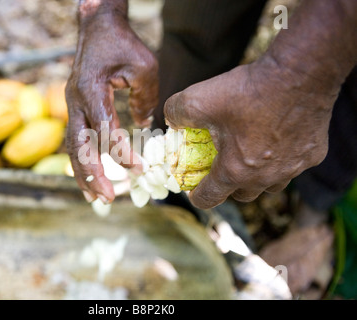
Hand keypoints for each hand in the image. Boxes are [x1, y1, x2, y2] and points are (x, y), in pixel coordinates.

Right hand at [65, 3, 157, 203]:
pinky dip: (82, 160)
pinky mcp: (75, 108)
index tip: (139, 169)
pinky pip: (76, 140)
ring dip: (83, 173)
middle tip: (106, 199)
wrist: (97, 27)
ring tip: (95, 198)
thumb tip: (144, 127)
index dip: (121, 152)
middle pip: (79, 146)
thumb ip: (145, 99)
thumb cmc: (122, 44)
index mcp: (91, 90)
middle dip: (92, 174)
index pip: (104, 131)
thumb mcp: (144, 66)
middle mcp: (76, 101)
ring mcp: (72, 105)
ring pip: (73, 147)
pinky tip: (90, 177)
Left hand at [164, 55, 337, 208]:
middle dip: (227, 186)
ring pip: (269, 185)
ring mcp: (292, 169)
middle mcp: (265, 178)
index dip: (197, 196)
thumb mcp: (198, 98)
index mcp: (235, 171)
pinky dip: (281, 159)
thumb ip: (176, 113)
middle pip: (241, 195)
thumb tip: (171, 121)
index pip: (210, 198)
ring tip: (249, 157)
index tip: (194, 191)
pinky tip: (277, 139)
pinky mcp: (312, 156)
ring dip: (256, 178)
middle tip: (221, 168)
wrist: (299, 73)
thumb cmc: (248, 90)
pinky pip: (292, 166)